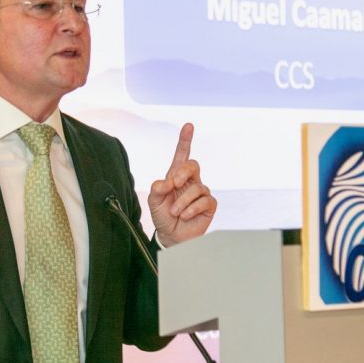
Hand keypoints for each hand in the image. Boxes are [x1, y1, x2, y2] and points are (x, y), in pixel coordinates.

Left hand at [148, 124, 216, 247]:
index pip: (182, 155)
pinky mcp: (209, 205)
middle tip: (174, 184)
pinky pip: (204, 201)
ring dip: (182, 202)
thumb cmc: (163, 216)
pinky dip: (192, 208)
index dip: (185, 140)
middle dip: (183, 172)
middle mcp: (190, 181)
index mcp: (176, 176)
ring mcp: (201, 192)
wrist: (170, 236)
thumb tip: (168, 181)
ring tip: (175, 212)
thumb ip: (157, 189)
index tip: (188, 126)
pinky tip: (185, 215)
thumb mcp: (154, 202)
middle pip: (193, 165)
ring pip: (197, 187)